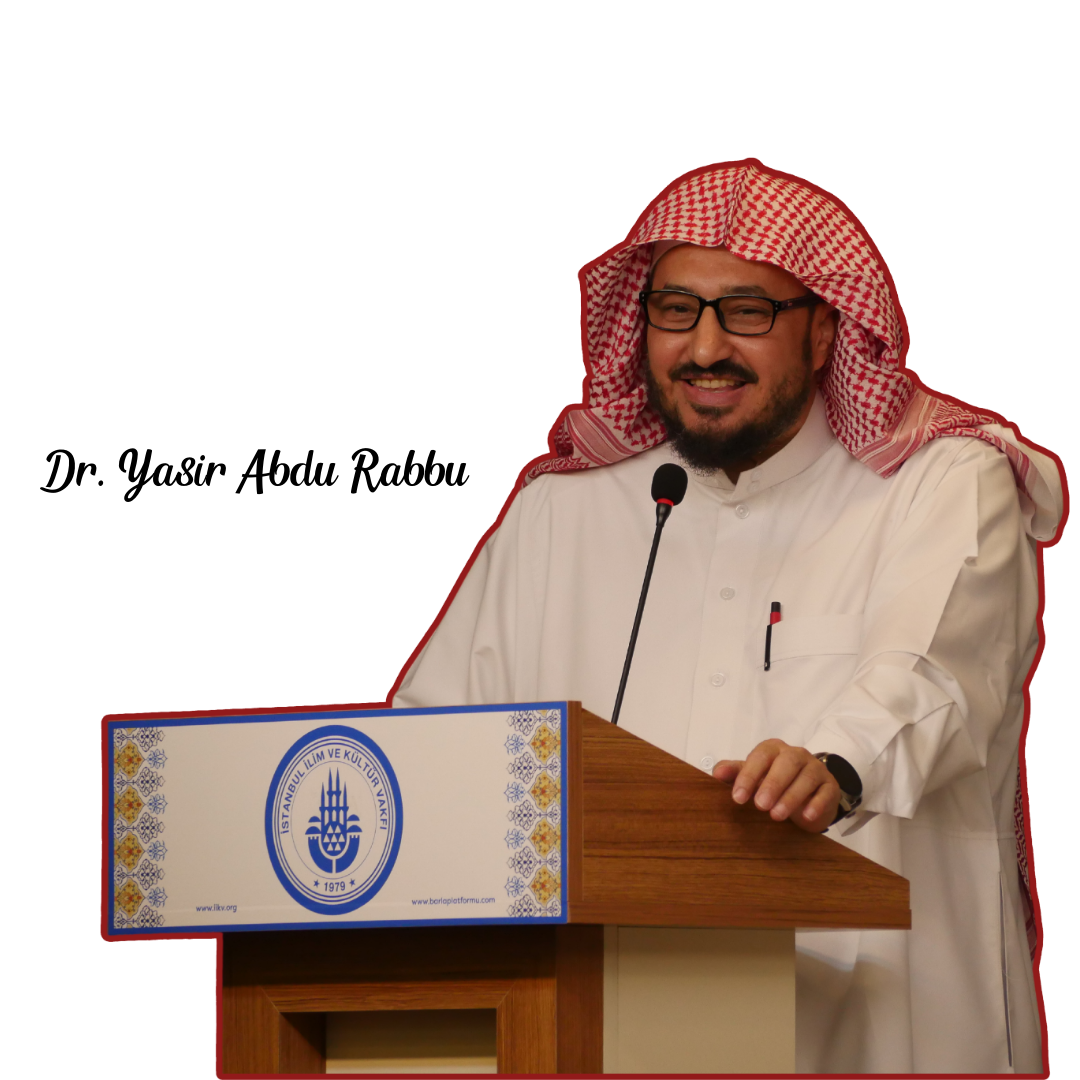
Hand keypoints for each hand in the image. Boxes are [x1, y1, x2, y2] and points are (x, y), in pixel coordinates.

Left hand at [712, 740, 839, 833]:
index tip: (738, 797)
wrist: (808, 794)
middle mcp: (796, 755)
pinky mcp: (830, 785)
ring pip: (806, 778)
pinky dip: (816, 804)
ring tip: (776, 816)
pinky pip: (826, 792)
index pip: (761, 756)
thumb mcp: (754, 776)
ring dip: (791, 797)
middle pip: (786, 763)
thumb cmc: (775, 782)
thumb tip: (716, 773)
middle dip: (772, 784)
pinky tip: (806, 817)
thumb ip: (735, 772)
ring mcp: (816, 769)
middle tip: (760, 805)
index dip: (748, 775)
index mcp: (774, 749)